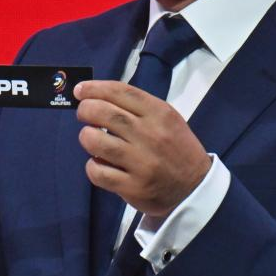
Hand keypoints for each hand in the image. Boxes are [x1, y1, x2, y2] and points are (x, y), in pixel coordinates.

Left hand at [74, 80, 211, 217]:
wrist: (195, 187)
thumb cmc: (176, 147)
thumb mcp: (167, 119)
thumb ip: (138, 107)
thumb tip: (98, 96)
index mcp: (160, 114)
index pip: (121, 92)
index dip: (95, 88)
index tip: (80, 90)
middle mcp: (150, 135)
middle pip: (104, 113)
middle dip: (85, 109)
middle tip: (83, 113)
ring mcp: (141, 162)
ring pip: (96, 141)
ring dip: (86, 136)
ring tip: (91, 138)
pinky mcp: (133, 186)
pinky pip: (98, 172)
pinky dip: (92, 165)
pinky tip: (99, 163)